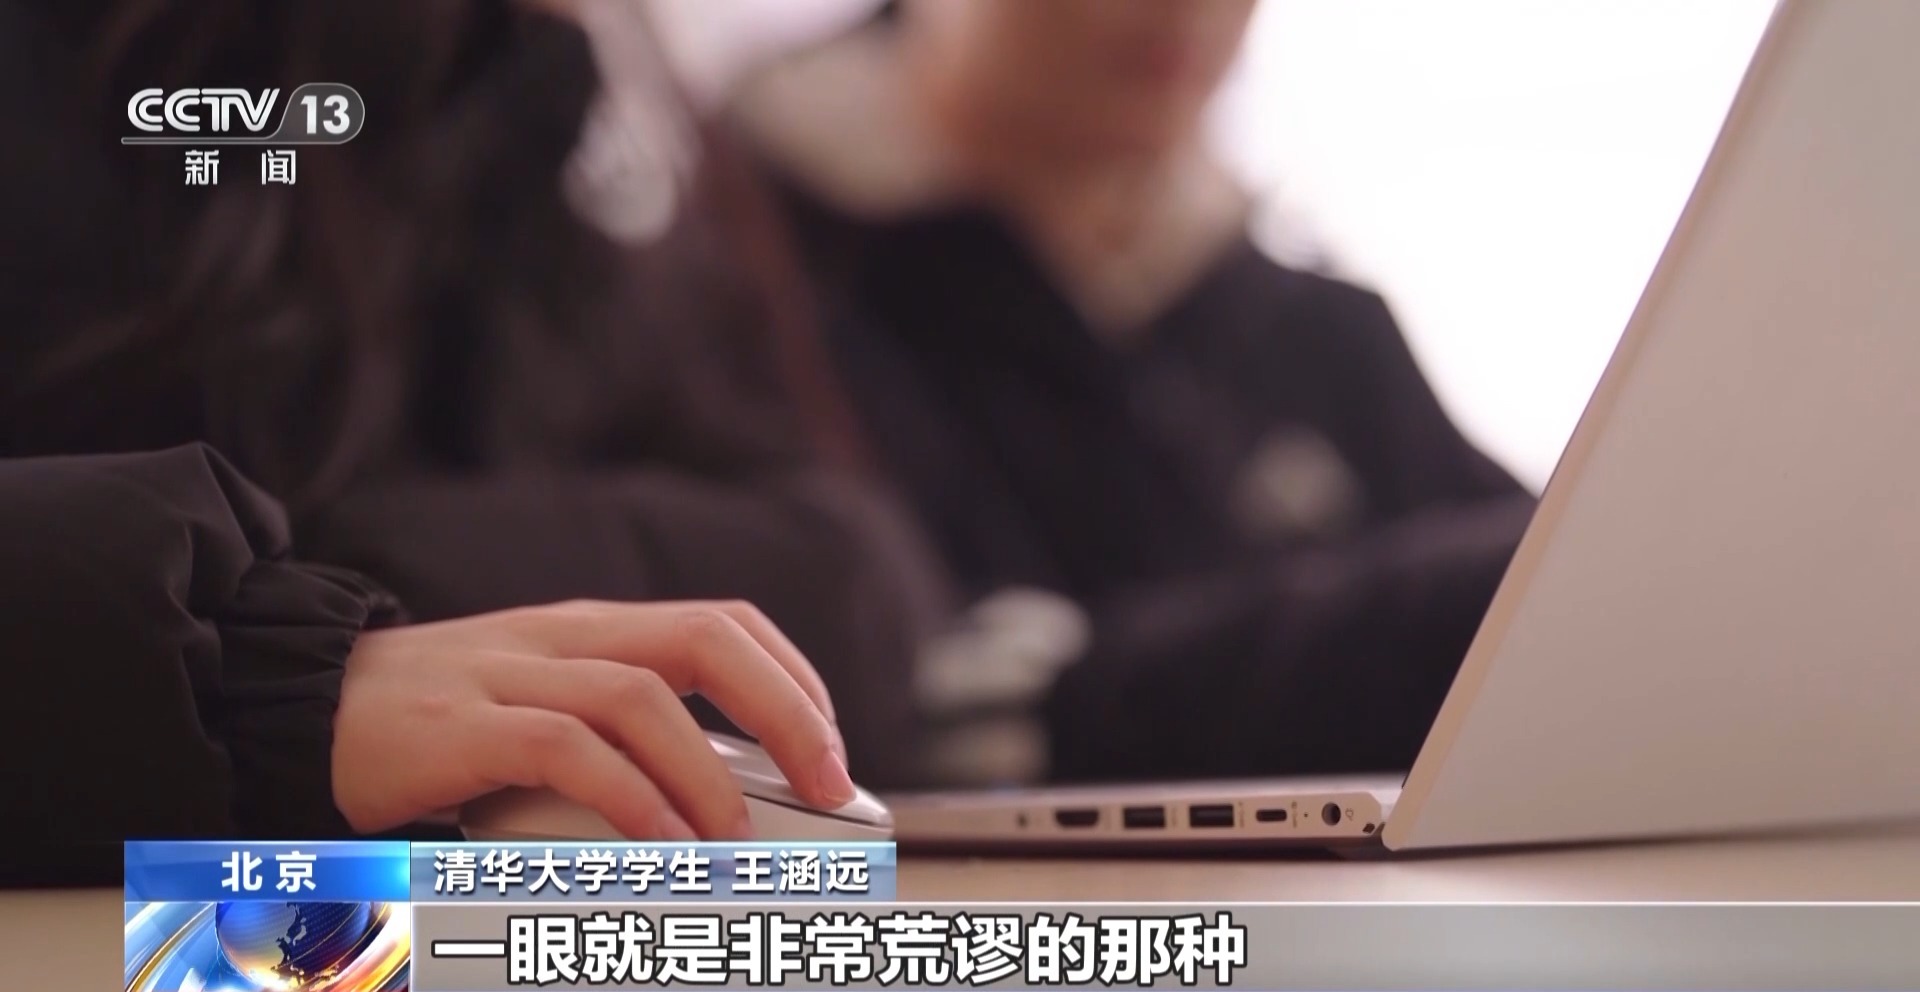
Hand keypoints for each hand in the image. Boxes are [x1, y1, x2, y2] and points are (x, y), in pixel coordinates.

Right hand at [330, 599, 852, 839]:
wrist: (294, 705)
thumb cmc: (435, 723)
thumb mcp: (538, 704)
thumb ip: (617, 734)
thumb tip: (717, 804)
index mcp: (593, 629)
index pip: (722, 624)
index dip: (792, 679)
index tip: (831, 747)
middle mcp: (563, 637)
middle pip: (704, 640)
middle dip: (785, 709)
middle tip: (827, 783)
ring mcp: (508, 674)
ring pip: (639, 696)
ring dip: (705, 773)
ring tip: (737, 839)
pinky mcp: (457, 726)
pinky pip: (562, 747)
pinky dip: (622, 794)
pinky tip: (656, 840)